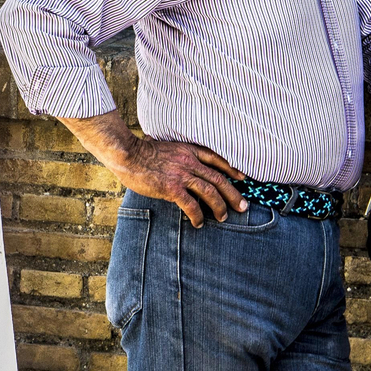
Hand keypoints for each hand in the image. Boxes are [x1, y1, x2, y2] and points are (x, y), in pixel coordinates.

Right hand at [109, 136, 247, 228]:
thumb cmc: (142, 151)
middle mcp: (189, 162)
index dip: (231, 169)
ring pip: (210, 193)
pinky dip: (198, 215)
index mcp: (189, 150)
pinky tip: (199, 223)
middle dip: (233, 194)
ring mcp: (182, 175)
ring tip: (223, 218)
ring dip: (220, 207)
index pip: (217, 159)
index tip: (242, 178)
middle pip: (219, 179)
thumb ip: (178, 154)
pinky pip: (192, 205)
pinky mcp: (172, 188)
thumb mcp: (166, 146)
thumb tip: (180, 162)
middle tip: (243, 207)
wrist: (128, 154)